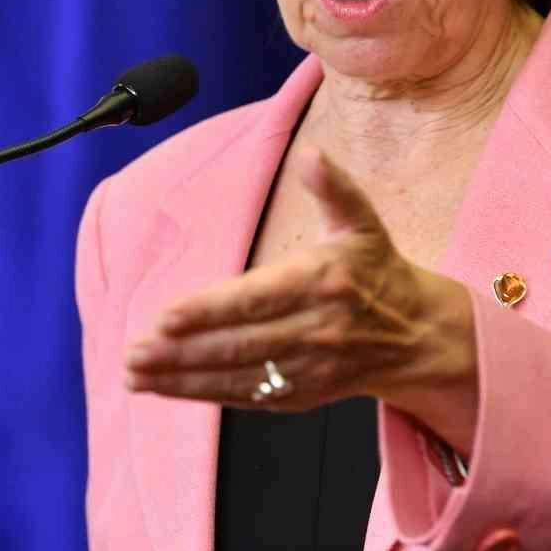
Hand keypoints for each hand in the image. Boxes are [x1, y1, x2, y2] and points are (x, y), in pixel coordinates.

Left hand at [124, 146, 477, 451]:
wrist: (417, 336)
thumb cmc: (377, 271)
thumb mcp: (362, 223)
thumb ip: (334, 188)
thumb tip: (313, 154)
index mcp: (321, 283)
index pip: (256, 300)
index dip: (210, 310)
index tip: (167, 315)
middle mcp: (313, 330)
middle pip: (239, 344)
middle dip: (183, 350)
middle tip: (133, 351)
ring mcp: (306, 368)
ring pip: (236, 376)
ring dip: (182, 379)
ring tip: (135, 374)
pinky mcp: (301, 395)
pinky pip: (246, 396)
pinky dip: (203, 395)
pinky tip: (164, 388)